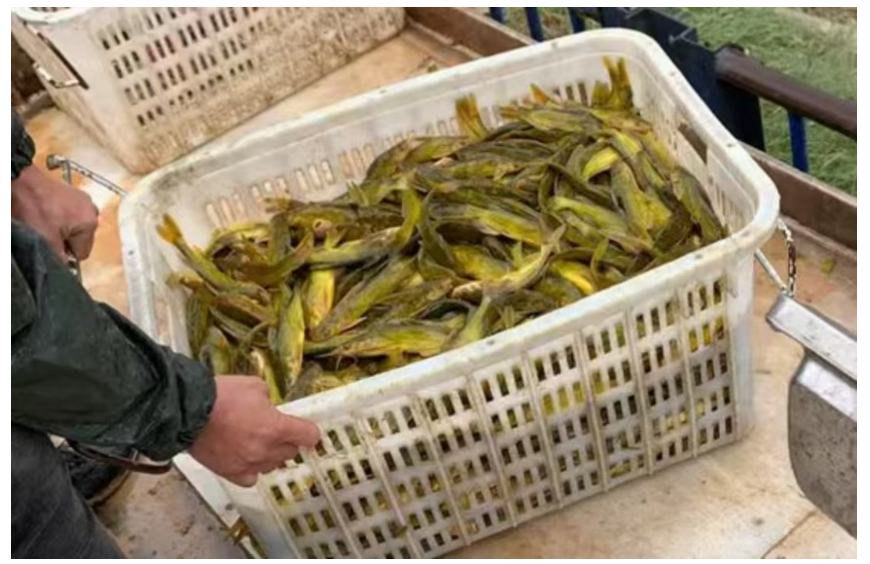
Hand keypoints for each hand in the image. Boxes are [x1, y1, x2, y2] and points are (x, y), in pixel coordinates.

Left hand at [11, 165, 98, 259]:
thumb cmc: (34, 210)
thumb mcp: (45, 238)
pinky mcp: (74, 193)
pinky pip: (70, 214)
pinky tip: (47, 210)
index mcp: (91, 223)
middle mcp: (93, 211)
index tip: (50, 245)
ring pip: (74, 227)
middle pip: (79, 239)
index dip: (65, 254)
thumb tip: (66, 268)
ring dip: (62, 228)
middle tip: (46, 231)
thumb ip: (58, 256)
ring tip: (45, 220)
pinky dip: (60, 216)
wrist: (19, 180)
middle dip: (65, 240)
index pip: (82, 253)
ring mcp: (84, 200)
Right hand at [188, 376, 320, 486]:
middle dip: (286, 440)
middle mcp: (266, 450)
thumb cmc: (221, 395)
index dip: (309, 431)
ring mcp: (248, 464)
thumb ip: (268, 399)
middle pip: (290, 451)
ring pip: (272, 465)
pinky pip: (251, 477)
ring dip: (270, 454)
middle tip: (273, 429)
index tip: (305, 430)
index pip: (309, 436)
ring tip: (256, 441)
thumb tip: (268, 407)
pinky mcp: (230, 473)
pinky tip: (246, 458)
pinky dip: (252, 469)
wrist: (187, 411)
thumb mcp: (254, 385)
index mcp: (276, 427)